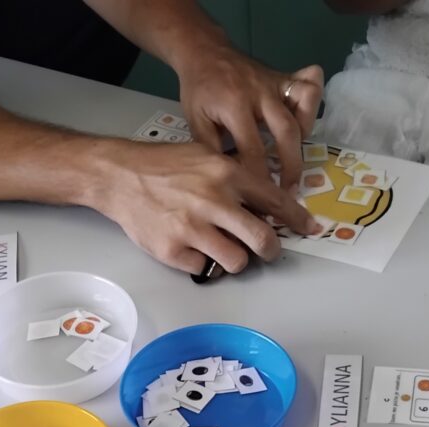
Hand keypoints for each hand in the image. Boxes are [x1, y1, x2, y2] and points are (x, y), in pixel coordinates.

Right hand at [96, 140, 318, 273]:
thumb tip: (265, 201)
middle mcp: (214, 201)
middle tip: (268, 251)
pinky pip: (203, 268)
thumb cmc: (164, 166)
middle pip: (262, 240)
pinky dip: (202, 263)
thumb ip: (236, 176)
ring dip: (237, 260)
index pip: (275, 202)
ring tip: (225, 250)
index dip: (296, 220)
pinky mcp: (173, 251)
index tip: (308, 229)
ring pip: (237, 261)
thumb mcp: (205, 156)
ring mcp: (193, 229)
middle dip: (271, 250)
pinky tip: (192, 248)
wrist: (120, 177)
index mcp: (227, 174)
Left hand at [176, 41, 323, 186]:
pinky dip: (311, 104)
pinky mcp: (285, 76)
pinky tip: (303, 124)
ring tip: (295, 159)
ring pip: (305, 105)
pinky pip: (309, 84)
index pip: (253, 150)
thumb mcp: (195, 123)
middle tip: (289, 192)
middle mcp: (260, 92)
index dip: (260, 180)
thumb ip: (212, 152)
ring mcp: (276, 82)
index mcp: (235, 106)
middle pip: (286, 132)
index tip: (262, 203)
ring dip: (305, 136)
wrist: (205, 53)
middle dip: (291, 166)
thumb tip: (230, 186)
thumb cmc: (199, 93)